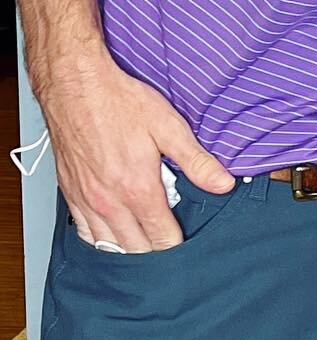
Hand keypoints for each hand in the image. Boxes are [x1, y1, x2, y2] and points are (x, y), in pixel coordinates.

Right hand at [35, 47, 232, 251]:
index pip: (161, 236)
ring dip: (127, 249)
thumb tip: (223, 184)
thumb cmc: (121, 102)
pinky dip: (100, 240)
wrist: (77, 88)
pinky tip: (111, 234)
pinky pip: (85, 232)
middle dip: (154, 250)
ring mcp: (86, 201)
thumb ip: (196, 161)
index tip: (187, 241)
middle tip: (169, 242)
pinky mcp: (70, 194)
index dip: (177, 243)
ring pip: (107, 246)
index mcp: (137, 188)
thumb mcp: (169, 126)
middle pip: (134, 248)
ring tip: (144, 243)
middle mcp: (109, 202)